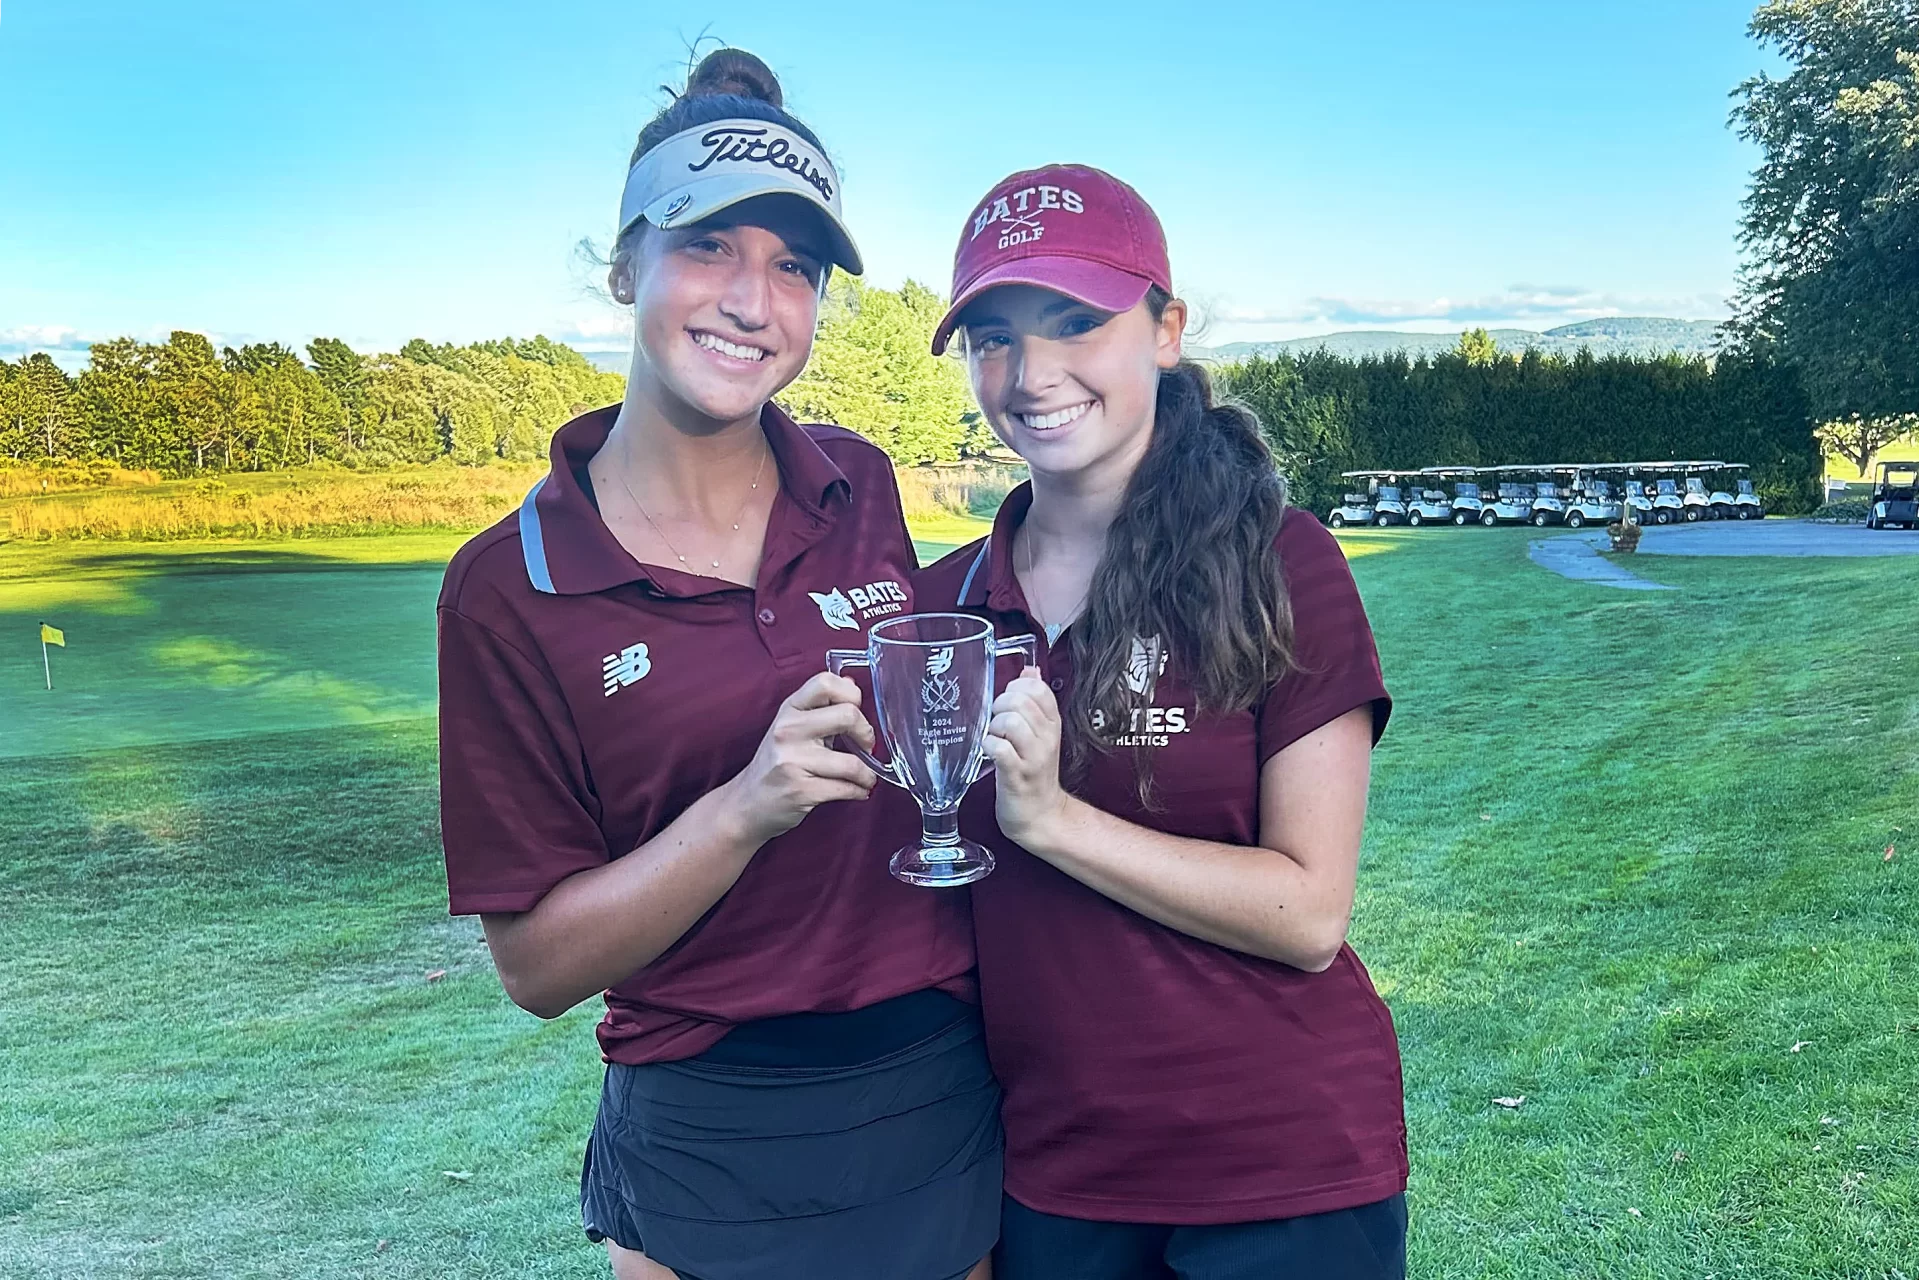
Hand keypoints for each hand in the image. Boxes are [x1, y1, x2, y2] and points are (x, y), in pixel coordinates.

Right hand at [720, 673, 878, 847]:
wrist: (746, 804)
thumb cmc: (775, 764)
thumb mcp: (791, 727)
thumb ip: (821, 707)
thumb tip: (851, 683)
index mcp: (789, 709)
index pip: (825, 682)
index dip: (851, 694)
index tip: (857, 711)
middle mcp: (789, 730)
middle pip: (848, 715)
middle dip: (866, 733)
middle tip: (866, 746)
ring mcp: (793, 761)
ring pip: (852, 763)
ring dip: (868, 774)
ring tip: (865, 778)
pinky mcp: (800, 791)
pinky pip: (846, 789)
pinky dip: (860, 791)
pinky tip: (858, 791)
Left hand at [981, 667, 1071, 851]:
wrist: (1040, 815)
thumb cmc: (1034, 772)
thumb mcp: (1040, 732)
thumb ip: (1034, 700)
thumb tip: (1030, 670)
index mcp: (1052, 723)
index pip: (1038, 688)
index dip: (1016, 688)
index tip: (1009, 703)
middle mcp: (1046, 737)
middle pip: (1020, 701)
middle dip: (1000, 706)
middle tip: (996, 724)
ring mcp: (1033, 757)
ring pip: (1009, 722)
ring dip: (993, 728)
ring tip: (994, 739)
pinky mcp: (1016, 775)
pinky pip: (999, 749)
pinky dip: (988, 747)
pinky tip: (989, 753)